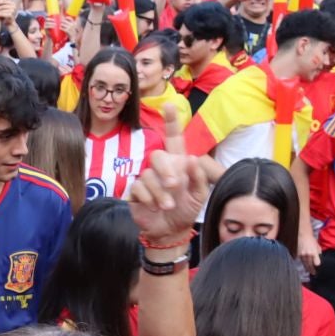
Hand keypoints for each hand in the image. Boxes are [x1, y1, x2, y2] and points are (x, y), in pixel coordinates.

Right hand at [125, 118, 206, 245]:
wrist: (171, 231)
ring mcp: (146, 179)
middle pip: (157, 155)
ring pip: (147, 175)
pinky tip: (153, 206)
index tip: (168, 105)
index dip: (171, 121)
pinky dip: (147, 198)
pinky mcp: (135, 192)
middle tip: (174, 186)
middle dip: (166, 170)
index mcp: (178, 163)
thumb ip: (199, 177)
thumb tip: (192, 159)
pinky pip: (137, 187)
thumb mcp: (200, 195)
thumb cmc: (186, 209)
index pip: (173, 138)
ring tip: (168, 206)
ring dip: (159, 192)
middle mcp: (160, 168)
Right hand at [296, 220, 321, 273]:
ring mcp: (302, 255)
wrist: (303, 235)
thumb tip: (319, 257)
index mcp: (314, 252)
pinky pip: (300, 261)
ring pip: (305, 264)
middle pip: (310, 265)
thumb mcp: (317, 246)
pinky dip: (303, 263)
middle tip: (313, 273)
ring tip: (309, 271)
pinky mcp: (297, 254)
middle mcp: (308, 255)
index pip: (316, 263)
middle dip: (312, 270)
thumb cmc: (311, 240)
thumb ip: (318, 252)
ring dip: (307, 268)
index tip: (318, 267)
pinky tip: (304, 265)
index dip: (317, 265)